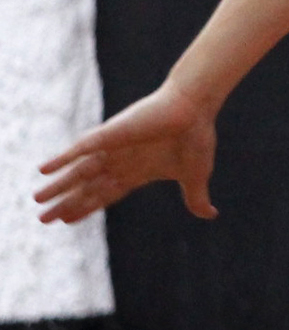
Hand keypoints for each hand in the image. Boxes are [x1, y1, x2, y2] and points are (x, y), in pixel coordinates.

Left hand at [35, 82, 218, 223]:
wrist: (195, 109)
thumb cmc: (196, 137)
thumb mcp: (195, 175)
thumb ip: (195, 197)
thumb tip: (210, 215)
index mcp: (138, 172)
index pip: (105, 195)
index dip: (86, 208)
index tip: (67, 220)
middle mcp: (120, 162)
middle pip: (87, 188)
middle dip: (66, 204)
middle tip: (43, 219)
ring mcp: (113, 149)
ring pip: (78, 173)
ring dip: (57, 186)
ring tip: (37, 199)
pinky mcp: (109, 135)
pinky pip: (80, 149)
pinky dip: (61, 159)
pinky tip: (44, 169)